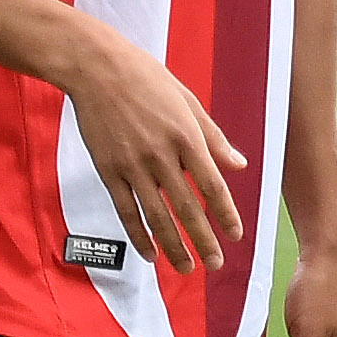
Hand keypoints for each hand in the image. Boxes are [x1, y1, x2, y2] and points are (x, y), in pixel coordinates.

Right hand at [66, 25, 247, 270]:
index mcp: (187, 137)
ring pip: (155, 215)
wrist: (96, 68)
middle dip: (203, 240)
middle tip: (215, 264)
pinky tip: (149, 254)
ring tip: (186, 268)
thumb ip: (214, 138)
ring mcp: (132, 165)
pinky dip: (138, 234)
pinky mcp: (107, 169)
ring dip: (172, 246)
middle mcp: (161, 155)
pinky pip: (125, 209)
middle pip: (187, 207)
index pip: (212, 185)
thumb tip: (239, 166)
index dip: (226, 213)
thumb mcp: (189, 102)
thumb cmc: (148, 80)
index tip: (236, 235)